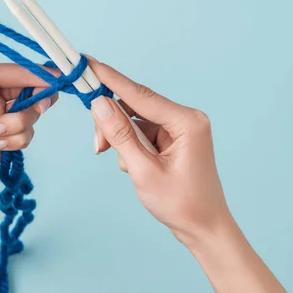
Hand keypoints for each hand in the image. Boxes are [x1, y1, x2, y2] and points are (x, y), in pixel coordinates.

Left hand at [0, 0, 57, 196]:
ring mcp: (0, 120)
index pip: (18, 71)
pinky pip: (26, 136)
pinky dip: (13, 140)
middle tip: (39, 105)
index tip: (57, 78)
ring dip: (17, 125)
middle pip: (31, 92)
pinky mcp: (4, 141)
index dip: (39, 74)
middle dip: (36, 100)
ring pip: (32, 116)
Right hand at [89, 58, 228, 243]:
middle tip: (97, 146)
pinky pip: (142, 133)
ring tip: (127, 167)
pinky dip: (131, 148)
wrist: (204, 229)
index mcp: (187, 122)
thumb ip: (120, 136)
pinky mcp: (173, 139)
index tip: (88, 63)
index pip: (140, 94)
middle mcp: (185, 119)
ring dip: (122, 141)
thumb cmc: (182, 204)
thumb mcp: (144, 171)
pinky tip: (135, 167)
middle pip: (135, 107)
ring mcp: (179, 129)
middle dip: (113, 124)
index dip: (110, 79)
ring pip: (135, 122)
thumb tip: (99, 104)